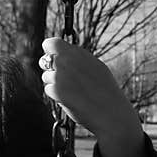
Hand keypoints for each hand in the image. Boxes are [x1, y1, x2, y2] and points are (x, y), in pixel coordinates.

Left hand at [40, 37, 145, 156]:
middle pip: (44, 60)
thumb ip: (77, 58)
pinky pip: (48, 90)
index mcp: (77, 53)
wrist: (112, 113)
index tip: (54, 57)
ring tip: (74, 91)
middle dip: (50, 69)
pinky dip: (56, 95)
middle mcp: (66, 61)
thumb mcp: (96, 67)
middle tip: (64, 78)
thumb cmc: (105, 90)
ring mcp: (60, 76)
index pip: (50, 43)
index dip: (50, 51)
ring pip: (46, 76)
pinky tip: (72, 99)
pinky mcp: (56, 90)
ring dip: (54, 83)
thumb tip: (60, 51)